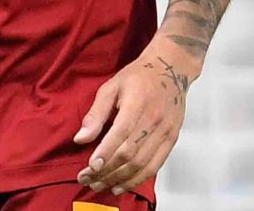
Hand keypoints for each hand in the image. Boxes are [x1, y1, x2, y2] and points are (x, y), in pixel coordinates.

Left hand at [72, 40, 195, 194]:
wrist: (171, 68)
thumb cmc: (139, 76)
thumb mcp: (112, 86)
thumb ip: (96, 113)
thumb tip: (80, 139)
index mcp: (138, 101)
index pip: (121, 133)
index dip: (105, 153)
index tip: (89, 167)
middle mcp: (155, 118)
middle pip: (130, 153)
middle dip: (106, 171)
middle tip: (88, 179)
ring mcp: (166, 130)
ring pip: (142, 164)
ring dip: (119, 179)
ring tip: (101, 185)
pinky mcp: (173, 138)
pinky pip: (156, 165)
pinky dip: (138, 179)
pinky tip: (122, 184)